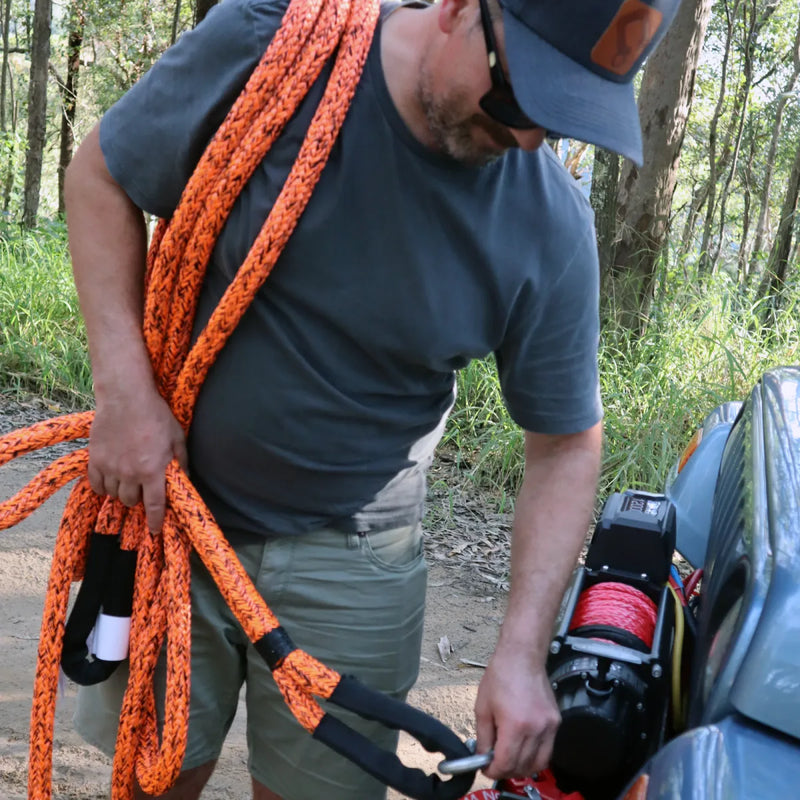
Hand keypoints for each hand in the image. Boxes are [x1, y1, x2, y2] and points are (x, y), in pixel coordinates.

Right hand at [87, 385, 187, 532]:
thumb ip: (181, 462)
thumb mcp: (177, 438)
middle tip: (142, 487)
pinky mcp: (95, 459)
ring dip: (121, 491)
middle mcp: (130, 473)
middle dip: (138, 498)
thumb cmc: (156, 415)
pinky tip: (108, 480)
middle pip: (131, 501)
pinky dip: (102, 486)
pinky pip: (95, 484)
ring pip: (113, 494)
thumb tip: (184, 480)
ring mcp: (110, 467)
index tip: (155, 530)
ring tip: (127, 480)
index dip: (155, 521)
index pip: (154, 505)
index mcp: (152, 470)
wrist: (126, 397)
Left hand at [474, 646, 560, 779]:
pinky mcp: (556, 722)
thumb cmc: (500, 676)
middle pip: (522, 767)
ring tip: (509, 759)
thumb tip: (483, 757)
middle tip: (495, 764)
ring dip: (522, 767)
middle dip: (506, 771)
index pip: (506, 763)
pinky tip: (523, 748)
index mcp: (515, 725)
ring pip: (538, 763)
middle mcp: (536, 729)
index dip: (494, 771)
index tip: (486, 768)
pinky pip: (547, 750)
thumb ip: (483, 737)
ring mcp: (549, 727)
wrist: (522, 656)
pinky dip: (535, 756)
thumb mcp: (482, 707)